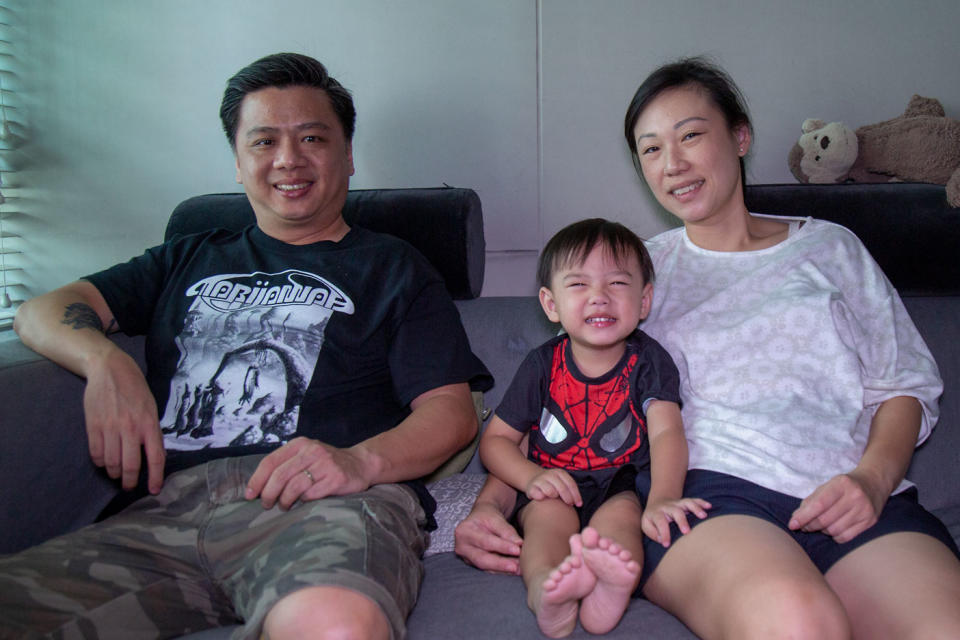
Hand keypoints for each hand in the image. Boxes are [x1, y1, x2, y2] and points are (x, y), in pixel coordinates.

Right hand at [83, 347, 164, 493]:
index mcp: (149, 424)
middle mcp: (131, 429)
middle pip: (131, 465)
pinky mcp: (93, 426)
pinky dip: (99, 462)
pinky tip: (103, 461)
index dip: (156, 477)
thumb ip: (152, 432)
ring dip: (114, 473)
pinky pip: (95, 454)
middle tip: (129, 486)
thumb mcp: (152, 408)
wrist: (109, 369)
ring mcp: (110, 428)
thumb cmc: (135, 389)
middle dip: (130, 481)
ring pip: (111, 463)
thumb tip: (156, 456)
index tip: (154, 490)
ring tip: (116, 473)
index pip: (156, 457)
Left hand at [245, 436, 371, 509]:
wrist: (360, 464)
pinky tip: (303, 502)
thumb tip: (258, 487)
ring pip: (294, 487)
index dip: (257, 479)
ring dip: (285, 501)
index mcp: (300, 444)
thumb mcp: (305, 456)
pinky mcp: (336, 478)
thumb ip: (286, 465)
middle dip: (268, 494)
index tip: (250, 494)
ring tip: (284, 506)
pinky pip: (311, 495)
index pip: (271, 461)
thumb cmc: (326, 464)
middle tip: (266, 505)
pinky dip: (303, 501)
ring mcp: (325, 464)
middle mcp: (312, 451)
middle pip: (280, 475)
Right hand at [454, 501, 522, 574]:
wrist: (479, 520)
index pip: (485, 541)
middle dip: (500, 564)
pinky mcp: (473, 564)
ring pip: (485, 567)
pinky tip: (513, 571)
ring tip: (518, 570)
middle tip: (517, 567)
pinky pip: (487, 570)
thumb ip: (506, 531)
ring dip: (502, 570)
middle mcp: (462, 546)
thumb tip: (519, 544)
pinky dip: (501, 571)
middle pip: (482, 559)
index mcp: (464, 532)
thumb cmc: (486, 517)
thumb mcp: (495, 518)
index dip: (502, 546)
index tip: (518, 549)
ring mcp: (466, 557)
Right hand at [525, 468, 581, 505]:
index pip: (570, 484)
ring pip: (550, 492)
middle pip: (562, 488)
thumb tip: (579, 503)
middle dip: (568, 498)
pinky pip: (539, 495)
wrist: (534, 479)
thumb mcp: (562, 482)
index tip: (579, 504)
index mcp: (560, 473)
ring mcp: (540, 480)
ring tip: (554, 500)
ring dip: (554, 498)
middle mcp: (550, 474)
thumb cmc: (553, 485)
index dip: (576, 495)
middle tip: (569, 505)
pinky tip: (543, 500)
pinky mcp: (531, 487)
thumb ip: (569, 489)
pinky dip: (542, 499)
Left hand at [641, 497, 710, 547]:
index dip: (664, 533)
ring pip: (686, 503)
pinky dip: (701, 503)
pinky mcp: (685, 502)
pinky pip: (694, 500)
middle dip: (682, 521)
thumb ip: (652, 533)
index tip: (667, 544)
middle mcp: (668, 507)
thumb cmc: (653, 519)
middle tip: (687, 532)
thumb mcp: (646, 525)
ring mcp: (677, 503)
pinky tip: (709, 506)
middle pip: (675, 511)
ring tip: (703, 516)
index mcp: (657, 513)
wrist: (657, 503)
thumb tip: (662, 539)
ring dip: (695, 508)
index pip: (660, 522)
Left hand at [789, 471, 885, 542]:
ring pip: (834, 530)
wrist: (873, 483)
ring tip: (820, 525)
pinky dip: (834, 536)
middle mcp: (855, 497)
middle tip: (804, 526)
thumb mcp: (826, 486)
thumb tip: (795, 519)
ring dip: (822, 531)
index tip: (792, 525)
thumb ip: (811, 501)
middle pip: (825, 520)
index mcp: (841, 484)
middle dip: (810, 525)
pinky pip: (845, 537)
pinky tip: (833, 529)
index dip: (803, 517)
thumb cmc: (844, 486)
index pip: (819, 505)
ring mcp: (864, 510)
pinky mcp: (870, 522)